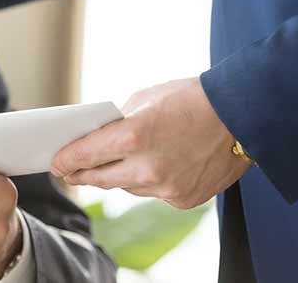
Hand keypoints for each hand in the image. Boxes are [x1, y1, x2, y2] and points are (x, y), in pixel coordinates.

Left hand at [51, 77, 250, 209]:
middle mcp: (148, 167)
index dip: (66, 161)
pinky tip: (155, 166)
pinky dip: (150, 181)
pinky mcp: (183, 200)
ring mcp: (167, 188)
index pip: (85, 155)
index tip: (55, 164)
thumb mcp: (144, 99)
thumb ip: (117, 123)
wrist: (242, 114)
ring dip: (119, 176)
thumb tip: (95, 139)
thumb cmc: (190, 98)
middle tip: (70, 172)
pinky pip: (154, 193)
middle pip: (100, 179)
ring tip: (112, 166)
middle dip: (82, 174)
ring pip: (127, 187)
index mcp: (134, 136)